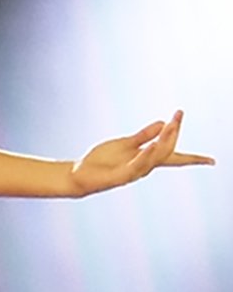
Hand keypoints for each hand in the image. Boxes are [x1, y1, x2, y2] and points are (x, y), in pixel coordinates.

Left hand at [68, 110, 212, 194]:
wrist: (78, 175)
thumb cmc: (101, 161)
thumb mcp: (124, 143)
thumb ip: (143, 135)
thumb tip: (163, 123)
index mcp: (146, 158)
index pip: (175, 157)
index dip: (194, 158)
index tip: (212, 161)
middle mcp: (144, 167)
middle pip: (167, 150)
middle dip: (174, 132)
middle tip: (178, 115)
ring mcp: (133, 172)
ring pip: (155, 157)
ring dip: (164, 140)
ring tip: (170, 125)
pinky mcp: (120, 176)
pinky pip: (137, 165)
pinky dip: (145, 155)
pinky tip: (150, 145)